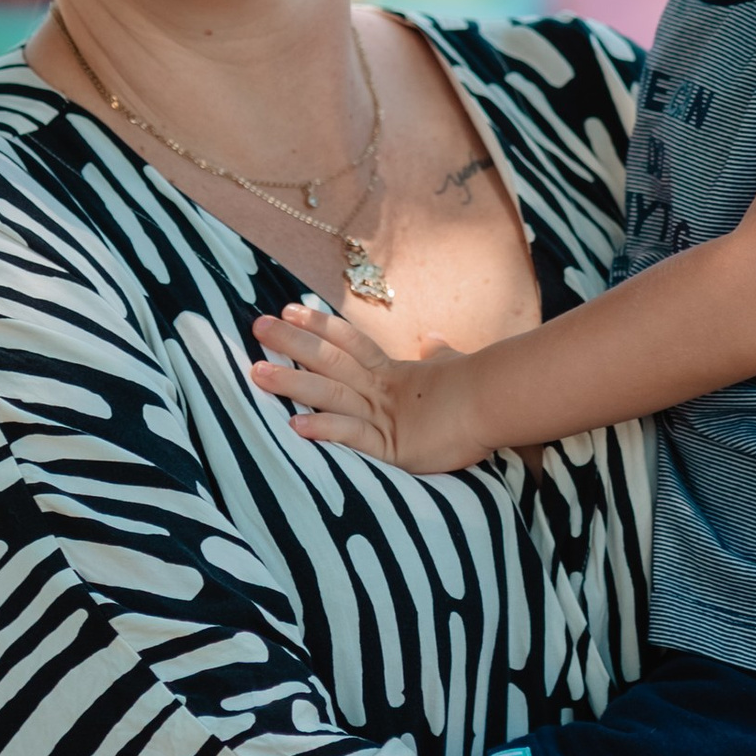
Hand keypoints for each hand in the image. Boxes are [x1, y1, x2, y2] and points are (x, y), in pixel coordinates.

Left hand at [249, 302, 480, 469]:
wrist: (499, 404)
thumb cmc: (476, 387)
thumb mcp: (453, 368)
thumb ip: (439, 354)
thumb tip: (434, 338)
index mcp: (392, 373)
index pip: (349, 342)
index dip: (318, 325)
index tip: (287, 308)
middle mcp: (381, 390)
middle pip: (330, 360)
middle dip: (292, 343)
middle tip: (257, 325)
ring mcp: (385, 416)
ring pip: (331, 394)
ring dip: (293, 383)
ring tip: (257, 373)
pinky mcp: (393, 447)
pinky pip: (353, 437)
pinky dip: (325, 430)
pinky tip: (296, 426)